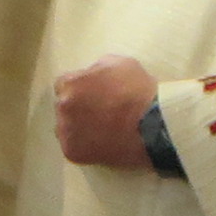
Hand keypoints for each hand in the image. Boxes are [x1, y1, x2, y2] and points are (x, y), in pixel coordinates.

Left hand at [53, 54, 159, 172]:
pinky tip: (101, 142)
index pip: (64, 84)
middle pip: (64, 106)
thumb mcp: (119, 63)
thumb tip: (91, 75)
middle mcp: (62, 107)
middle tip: (100, 112)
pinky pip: (73, 146)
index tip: (93, 94)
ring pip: (65, 128)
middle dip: (77, 107)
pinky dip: (84, 145)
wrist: (153, 125)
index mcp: (70, 84)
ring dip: (77, 127)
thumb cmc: (138, 90)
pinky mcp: (72, 152)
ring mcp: (66, 131)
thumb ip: (98, 68)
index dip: (80, 88)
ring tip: (101, 130)